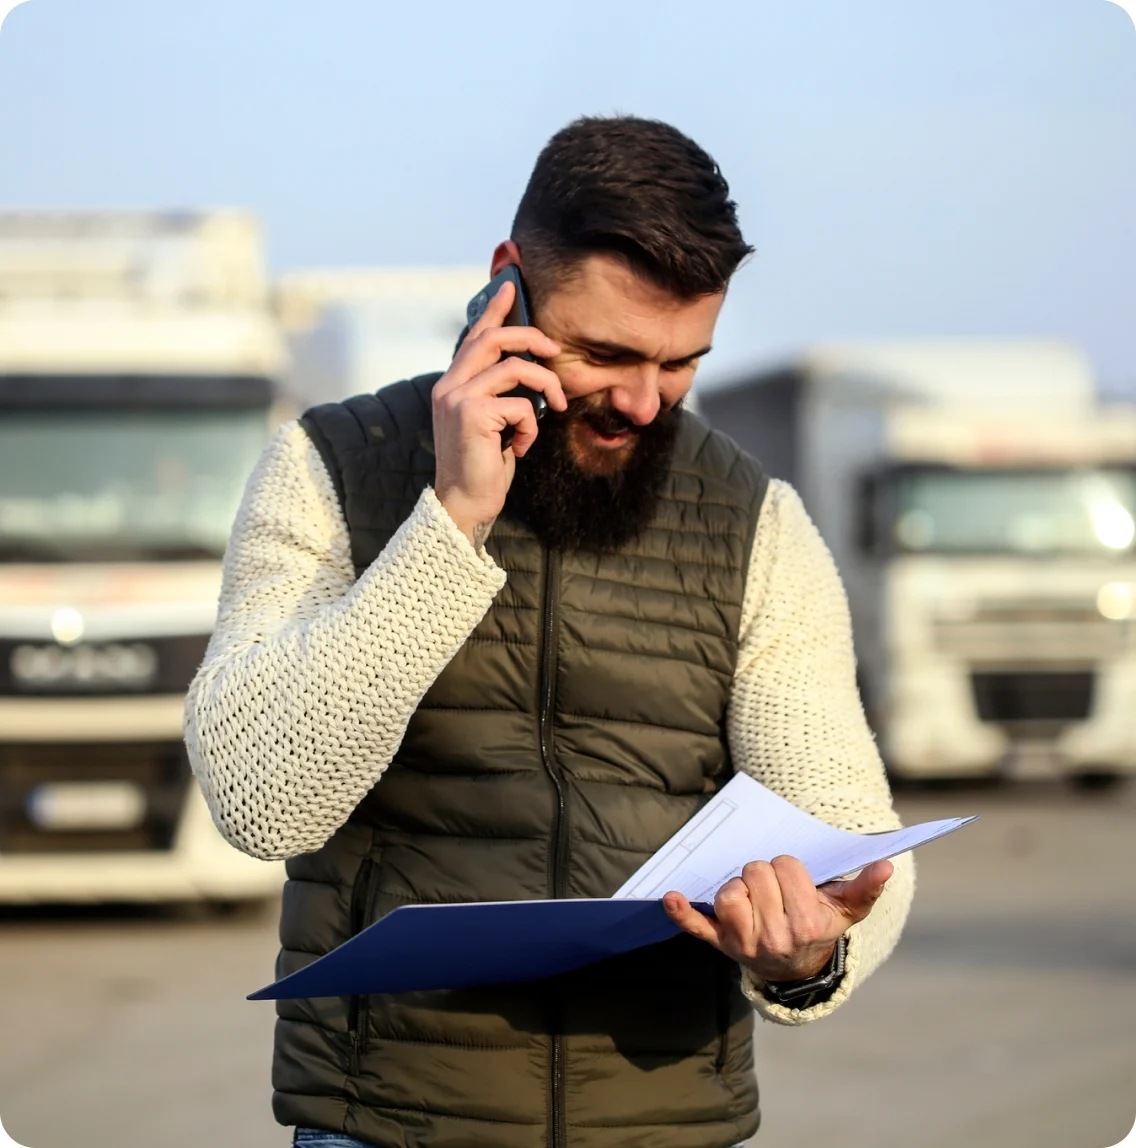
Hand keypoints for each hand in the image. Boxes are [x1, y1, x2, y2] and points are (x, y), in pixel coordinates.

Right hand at [432, 279, 565, 547]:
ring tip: (554, 408)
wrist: (463, 503)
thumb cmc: (482, 467)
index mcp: (451, 385)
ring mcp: (458, 398)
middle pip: (494, 339)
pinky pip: (521, 406)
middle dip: (530, 337)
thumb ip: (498, 395)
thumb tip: (530, 370)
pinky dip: (531, 427)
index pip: (473, 337)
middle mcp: (449, 386)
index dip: (494, 310)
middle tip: (555, 350)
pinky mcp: (473, 415)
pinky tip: (520, 448)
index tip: (511, 287)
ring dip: (546, 387)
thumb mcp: (491, 424)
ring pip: (516, 369)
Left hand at [662, 856, 892, 982]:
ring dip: (737, 885)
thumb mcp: (847, 910)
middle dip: (764, 871)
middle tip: (773, 886)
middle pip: (755, 873)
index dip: (790, 867)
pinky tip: (669, 896)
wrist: (797, 968)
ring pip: (728, 893)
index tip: (795, 880)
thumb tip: (885, 865)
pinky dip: (681, 912)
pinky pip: (695, 927)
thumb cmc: (821, 927)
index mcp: (805, 924)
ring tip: (752, 894)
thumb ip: (865, 887)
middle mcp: (773, 937)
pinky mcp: (718, 943)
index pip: (786, 867)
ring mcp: (742, 942)